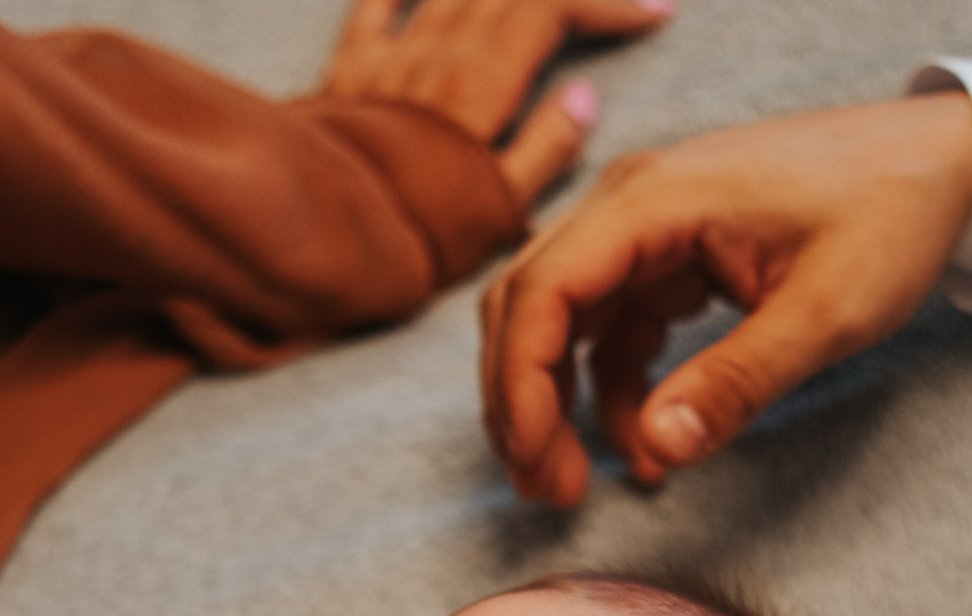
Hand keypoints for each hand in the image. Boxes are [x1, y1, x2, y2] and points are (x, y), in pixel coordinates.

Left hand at [320, 0, 672, 205]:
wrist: (316, 237)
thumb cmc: (413, 234)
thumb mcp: (498, 208)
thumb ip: (547, 149)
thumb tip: (584, 98)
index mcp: (485, 84)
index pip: (555, 10)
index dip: (609, 5)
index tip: (656, 13)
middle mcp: (440, 54)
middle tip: (602, 1)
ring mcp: (392, 55)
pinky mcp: (349, 69)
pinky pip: (374, 3)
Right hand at [480, 92, 971, 505]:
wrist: (942, 162)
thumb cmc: (892, 214)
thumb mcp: (828, 311)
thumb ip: (740, 381)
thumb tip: (659, 447)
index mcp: (655, 200)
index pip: (543, 291)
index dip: (521, 384)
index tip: (535, 460)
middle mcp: (632, 204)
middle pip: (529, 306)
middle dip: (524, 404)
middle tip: (547, 491)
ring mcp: (646, 230)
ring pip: (560, 323)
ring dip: (558, 404)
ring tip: (576, 483)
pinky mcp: (667, 257)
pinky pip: (611, 331)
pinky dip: (614, 392)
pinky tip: (646, 447)